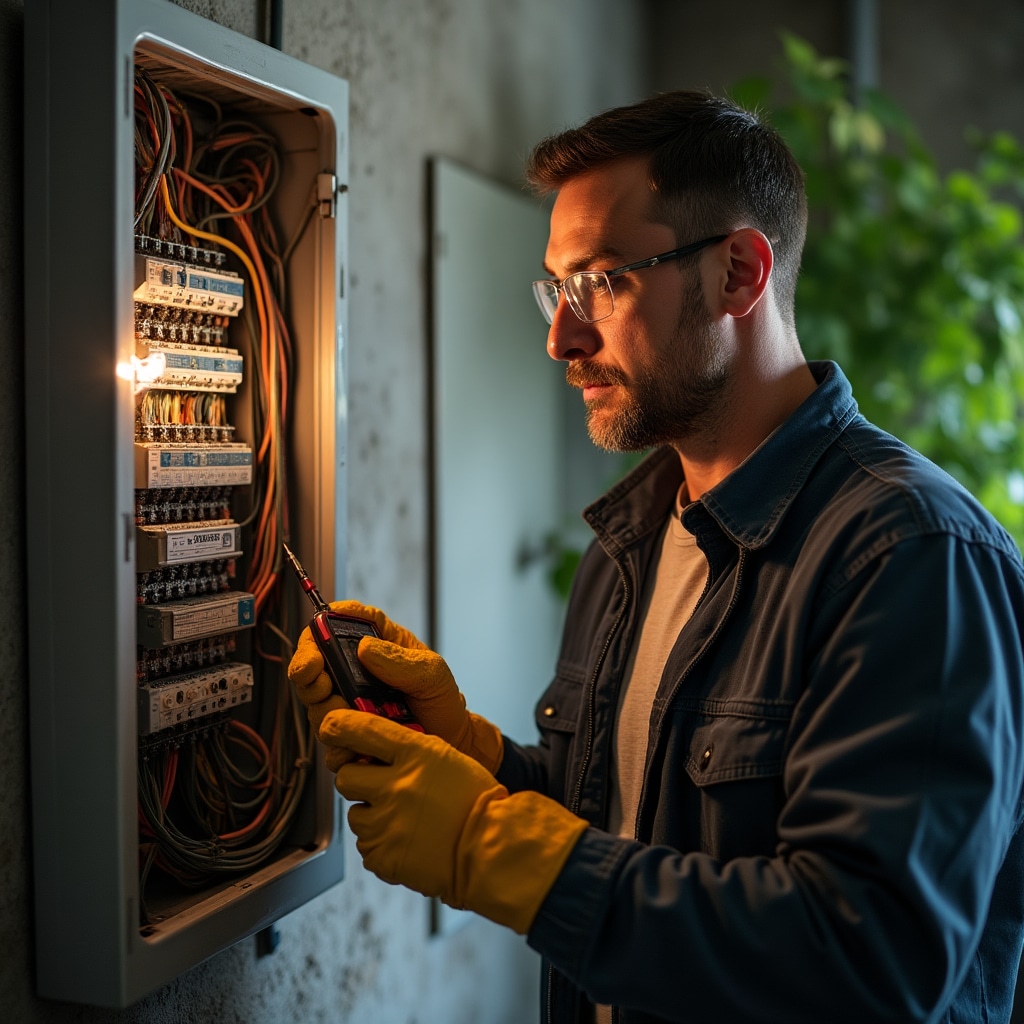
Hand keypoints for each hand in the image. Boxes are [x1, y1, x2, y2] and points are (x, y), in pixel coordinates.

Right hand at [288, 600, 502, 771]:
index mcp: (375, 643)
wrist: (450, 741)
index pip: (334, 623)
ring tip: (353, 713)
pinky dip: (339, 743)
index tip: (315, 642)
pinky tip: (358, 745)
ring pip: (315, 705)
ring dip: (327, 711)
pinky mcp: (347, 734)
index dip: (318, 630)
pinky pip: (329, 740)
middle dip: (309, 675)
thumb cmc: (441, 699)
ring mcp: (347, 703)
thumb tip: (365, 648)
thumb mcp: (431, 673)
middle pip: (311, 665)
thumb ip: (401, 660)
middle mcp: (353, 671)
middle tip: (324, 686)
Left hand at [322, 709, 587, 934]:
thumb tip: (372, 746)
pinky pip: (366, 844)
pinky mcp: (382, 855)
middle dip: (358, 780)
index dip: (339, 726)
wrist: (490, 849)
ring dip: (372, 814)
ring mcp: (386, 823)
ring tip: (404, 819)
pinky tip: (407, 840)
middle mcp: (395, 786)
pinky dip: (382, 843)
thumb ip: (408, 749)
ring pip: (355, 813)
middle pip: (345, 775)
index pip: (363, 730)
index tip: (330, 727)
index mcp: (415, 754)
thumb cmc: (474, 801)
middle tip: (381, 788)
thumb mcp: (446, 757)